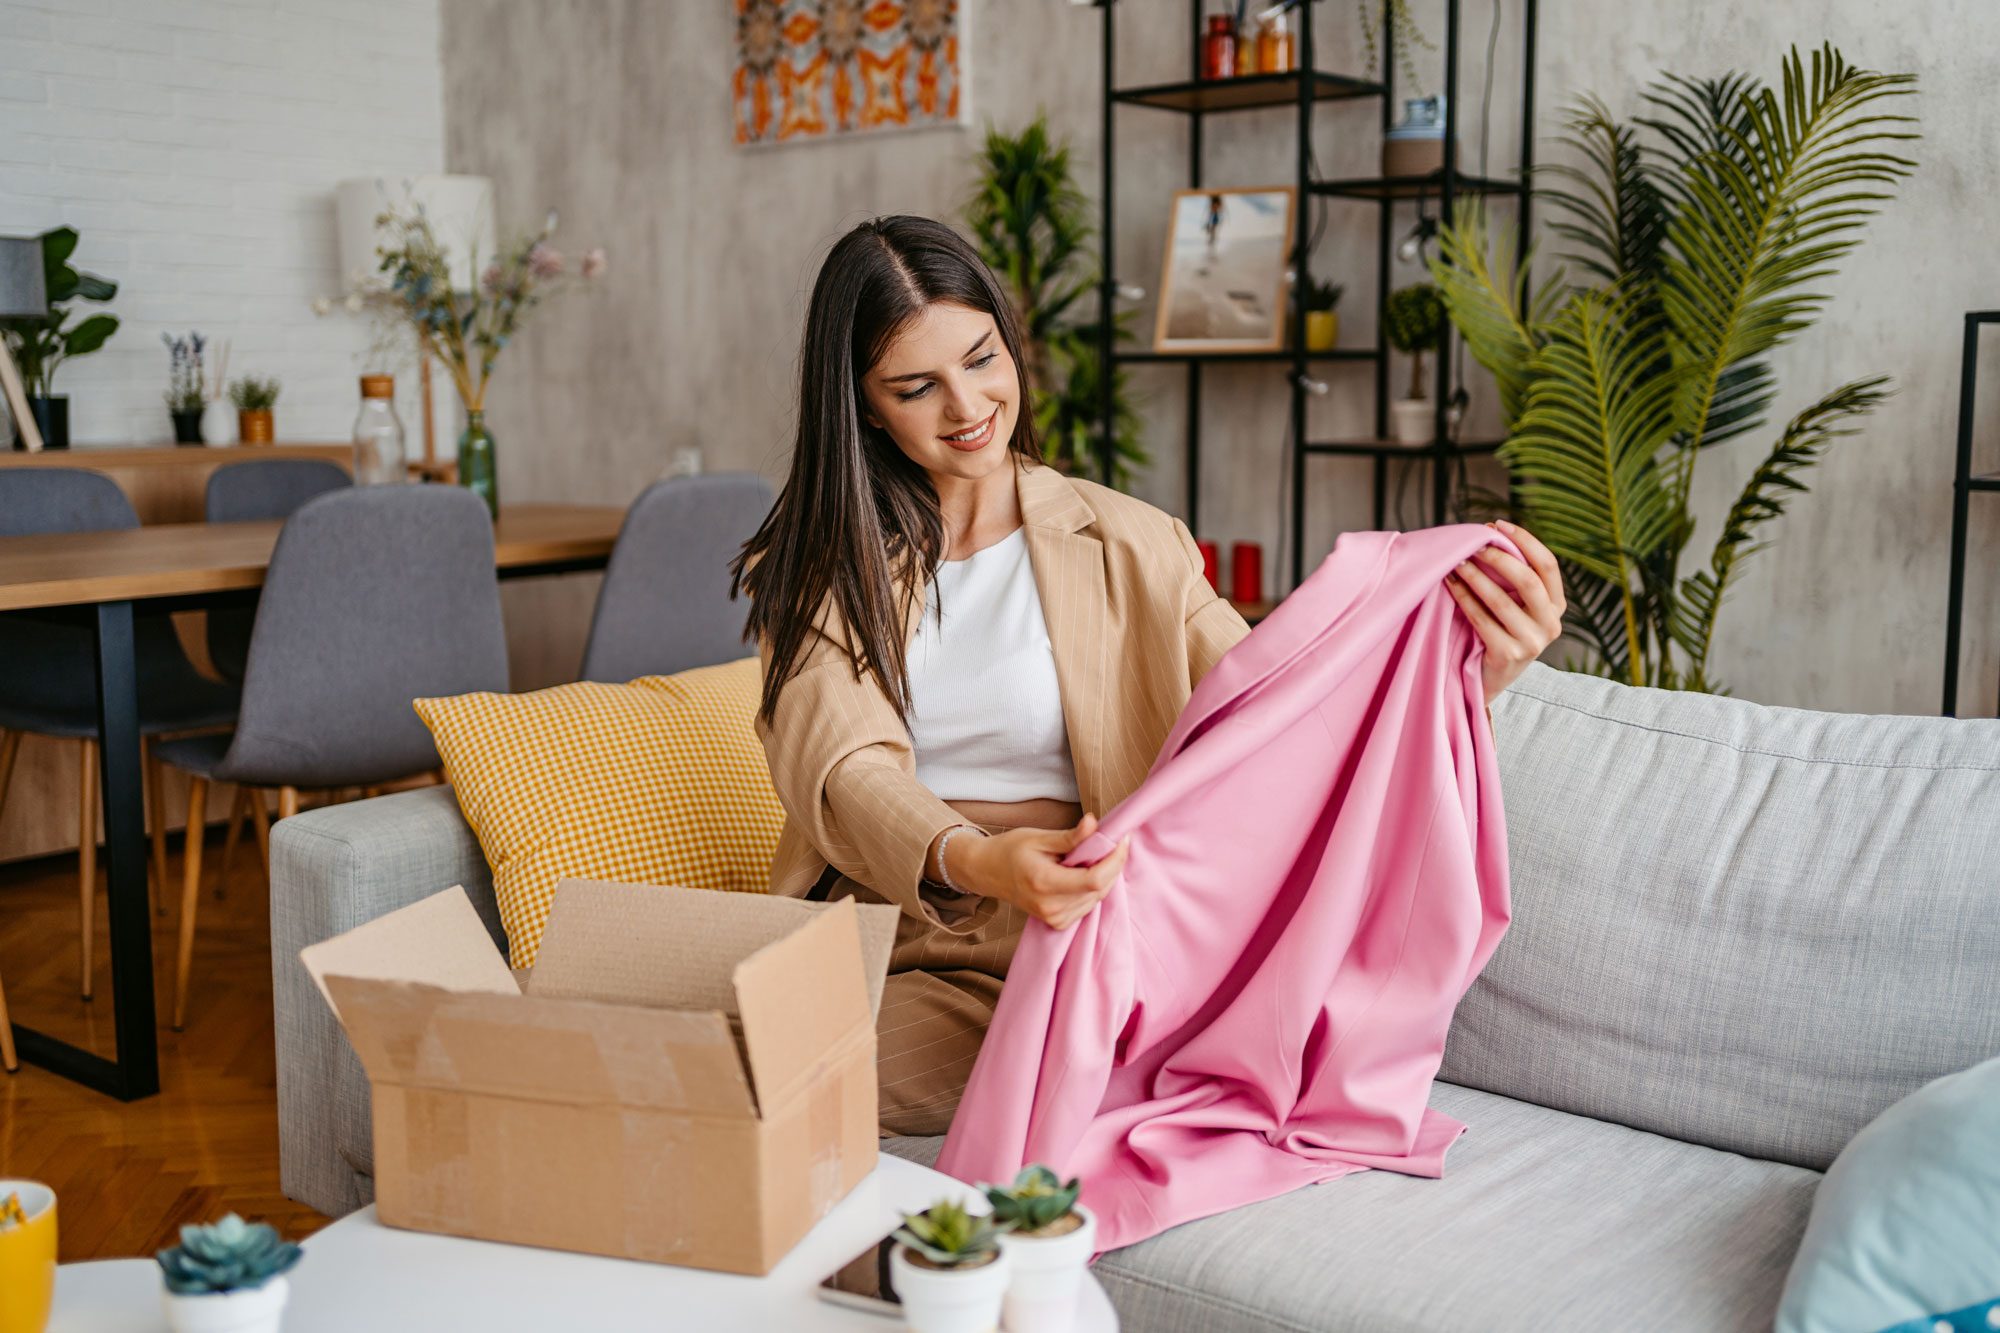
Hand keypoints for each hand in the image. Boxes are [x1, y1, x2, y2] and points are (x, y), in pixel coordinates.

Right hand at [953, 812, 1128, 929]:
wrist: (989, 872)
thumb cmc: (1011, 850)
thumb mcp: (1039, 838)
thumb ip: (1070, 836)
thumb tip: (1094, 823)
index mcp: (1044, 882)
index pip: (1094, 879)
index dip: (1115, 860)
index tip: (1122, 839)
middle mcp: (1050, 906)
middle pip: (1100, 889)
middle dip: (1113, 865)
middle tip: (1112, 841)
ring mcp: (1054, 918)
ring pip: (1097, 898)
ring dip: (1105, 876)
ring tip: (1095, 855)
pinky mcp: (1057, 922)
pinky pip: (1088, 905)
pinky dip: (1094, 888)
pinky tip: (1084, 872)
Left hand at [1445, 518, 1566, 705]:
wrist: (1490, 679)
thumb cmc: (1500, 631)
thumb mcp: (1517, 606)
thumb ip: (1514, 579)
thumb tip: (1489, 533)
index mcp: (1557, 606)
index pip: (1548, 565)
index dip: (1525, 541)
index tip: (1498, 524)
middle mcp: (1551, 624)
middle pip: (1529, 580)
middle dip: (1499, 557)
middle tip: (1474, 543)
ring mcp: (1532, 643)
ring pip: (1501, 600)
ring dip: (1475, 576)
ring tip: (1456, 561)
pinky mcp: (1509, 656)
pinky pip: (1482, 619)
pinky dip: (1464, 598)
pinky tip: (1450, 584)